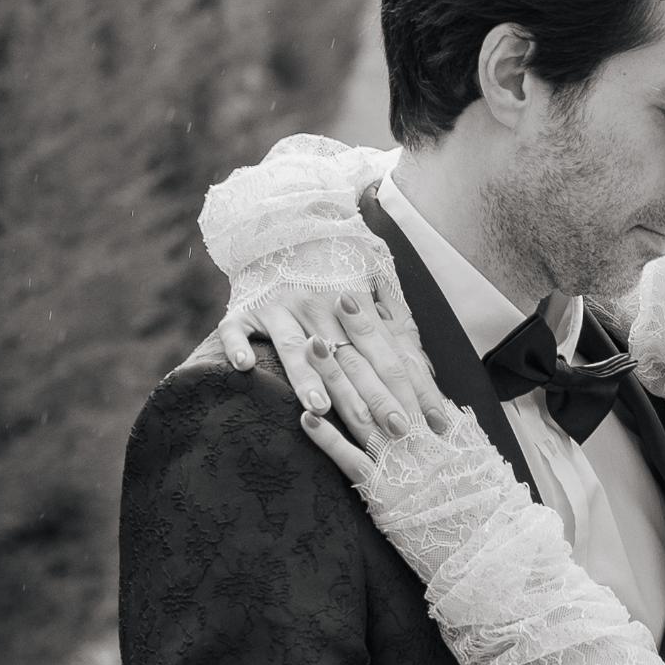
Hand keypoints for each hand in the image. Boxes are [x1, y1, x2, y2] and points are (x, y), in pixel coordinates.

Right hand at [219, 287, 437, 441]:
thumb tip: (427, 373)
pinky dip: (238, 345)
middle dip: (367, 396)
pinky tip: (245, 366)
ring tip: (319, 406)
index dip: (404, 388)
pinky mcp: (244, 312)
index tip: (421, 422)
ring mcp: (278, 307)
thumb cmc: (333, 275)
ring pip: (293, 346)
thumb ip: (398, 332)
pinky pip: (237, 329)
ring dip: (306, 375)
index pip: (384, 352)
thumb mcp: (373, 293)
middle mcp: (316, 305)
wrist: (280, 235)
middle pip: (345, 358)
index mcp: (353, 305)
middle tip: (383, 428)